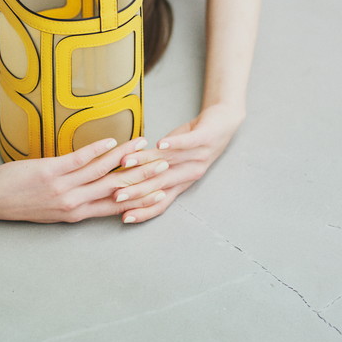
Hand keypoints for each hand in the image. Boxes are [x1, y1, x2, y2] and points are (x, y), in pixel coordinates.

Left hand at [0, 137, 171, 222]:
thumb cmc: (20, 204)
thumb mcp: (53, 211)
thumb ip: (76, 201)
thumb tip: (98, 189)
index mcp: (77, 214)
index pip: (117, 205)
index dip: (141, 195)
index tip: (161, 186)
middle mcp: (74, 203)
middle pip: (116, 188)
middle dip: (142, 175)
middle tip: (164, 163)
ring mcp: (62, 187)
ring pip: (102, 172)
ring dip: (125, 157)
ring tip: (142, 145)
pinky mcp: (50, 171)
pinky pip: (79, 160)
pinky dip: (97, 149)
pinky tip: (110, 140)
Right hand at [112, 103, 245, 223]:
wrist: (223, 124)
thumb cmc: (194, 143)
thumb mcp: (174, 160)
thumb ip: (154, 169)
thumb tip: (126, 176)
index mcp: (182, 182)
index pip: (161, 202)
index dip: (143, 210)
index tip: (123, 216)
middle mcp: (190, 173)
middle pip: (160, 185)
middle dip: (137, 191)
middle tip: (117, 194)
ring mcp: (199, 156)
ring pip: (168, 162)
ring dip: (145, 163)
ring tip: (126, 164)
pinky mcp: (205, 139)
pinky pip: (187, 143)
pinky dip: (172, 144)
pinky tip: (158, 144)